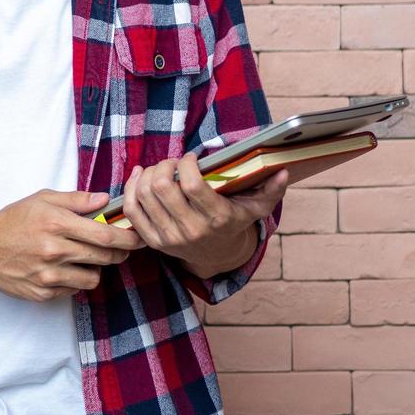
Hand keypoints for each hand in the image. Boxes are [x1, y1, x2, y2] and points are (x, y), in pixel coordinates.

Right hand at [0, 189, 145, 302]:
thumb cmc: (14, 219)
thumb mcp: (42, 199)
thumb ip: (76, 199)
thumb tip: (105, 200)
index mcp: (55, 223)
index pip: (104, 235)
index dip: (127, 238)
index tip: (138, 237)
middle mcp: (53, 251)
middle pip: (104, 257)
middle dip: (118, 252)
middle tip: (118, 247)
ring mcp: (48, 276)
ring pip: (92, 278)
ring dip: (95, 268)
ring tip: (84, 257)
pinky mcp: (43, 293)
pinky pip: (74, 290)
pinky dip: (74, 280)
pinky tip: (63, 268)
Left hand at [120, 153, 287, 276]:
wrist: (217, 256)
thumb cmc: (234, 222)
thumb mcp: (255, 207)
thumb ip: (271, 189)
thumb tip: (284, 171)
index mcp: (216, 219)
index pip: (191, 184)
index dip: (186, 163)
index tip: (190, 158)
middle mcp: (190, 230)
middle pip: (161, 188)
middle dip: (164, 165)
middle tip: (172, 162)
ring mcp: (169, 238)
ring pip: (143, 196)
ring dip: (147, 174)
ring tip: (159, 168)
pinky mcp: (152, 241)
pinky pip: (131, 210)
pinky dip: (130, 188)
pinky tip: (140, 176)